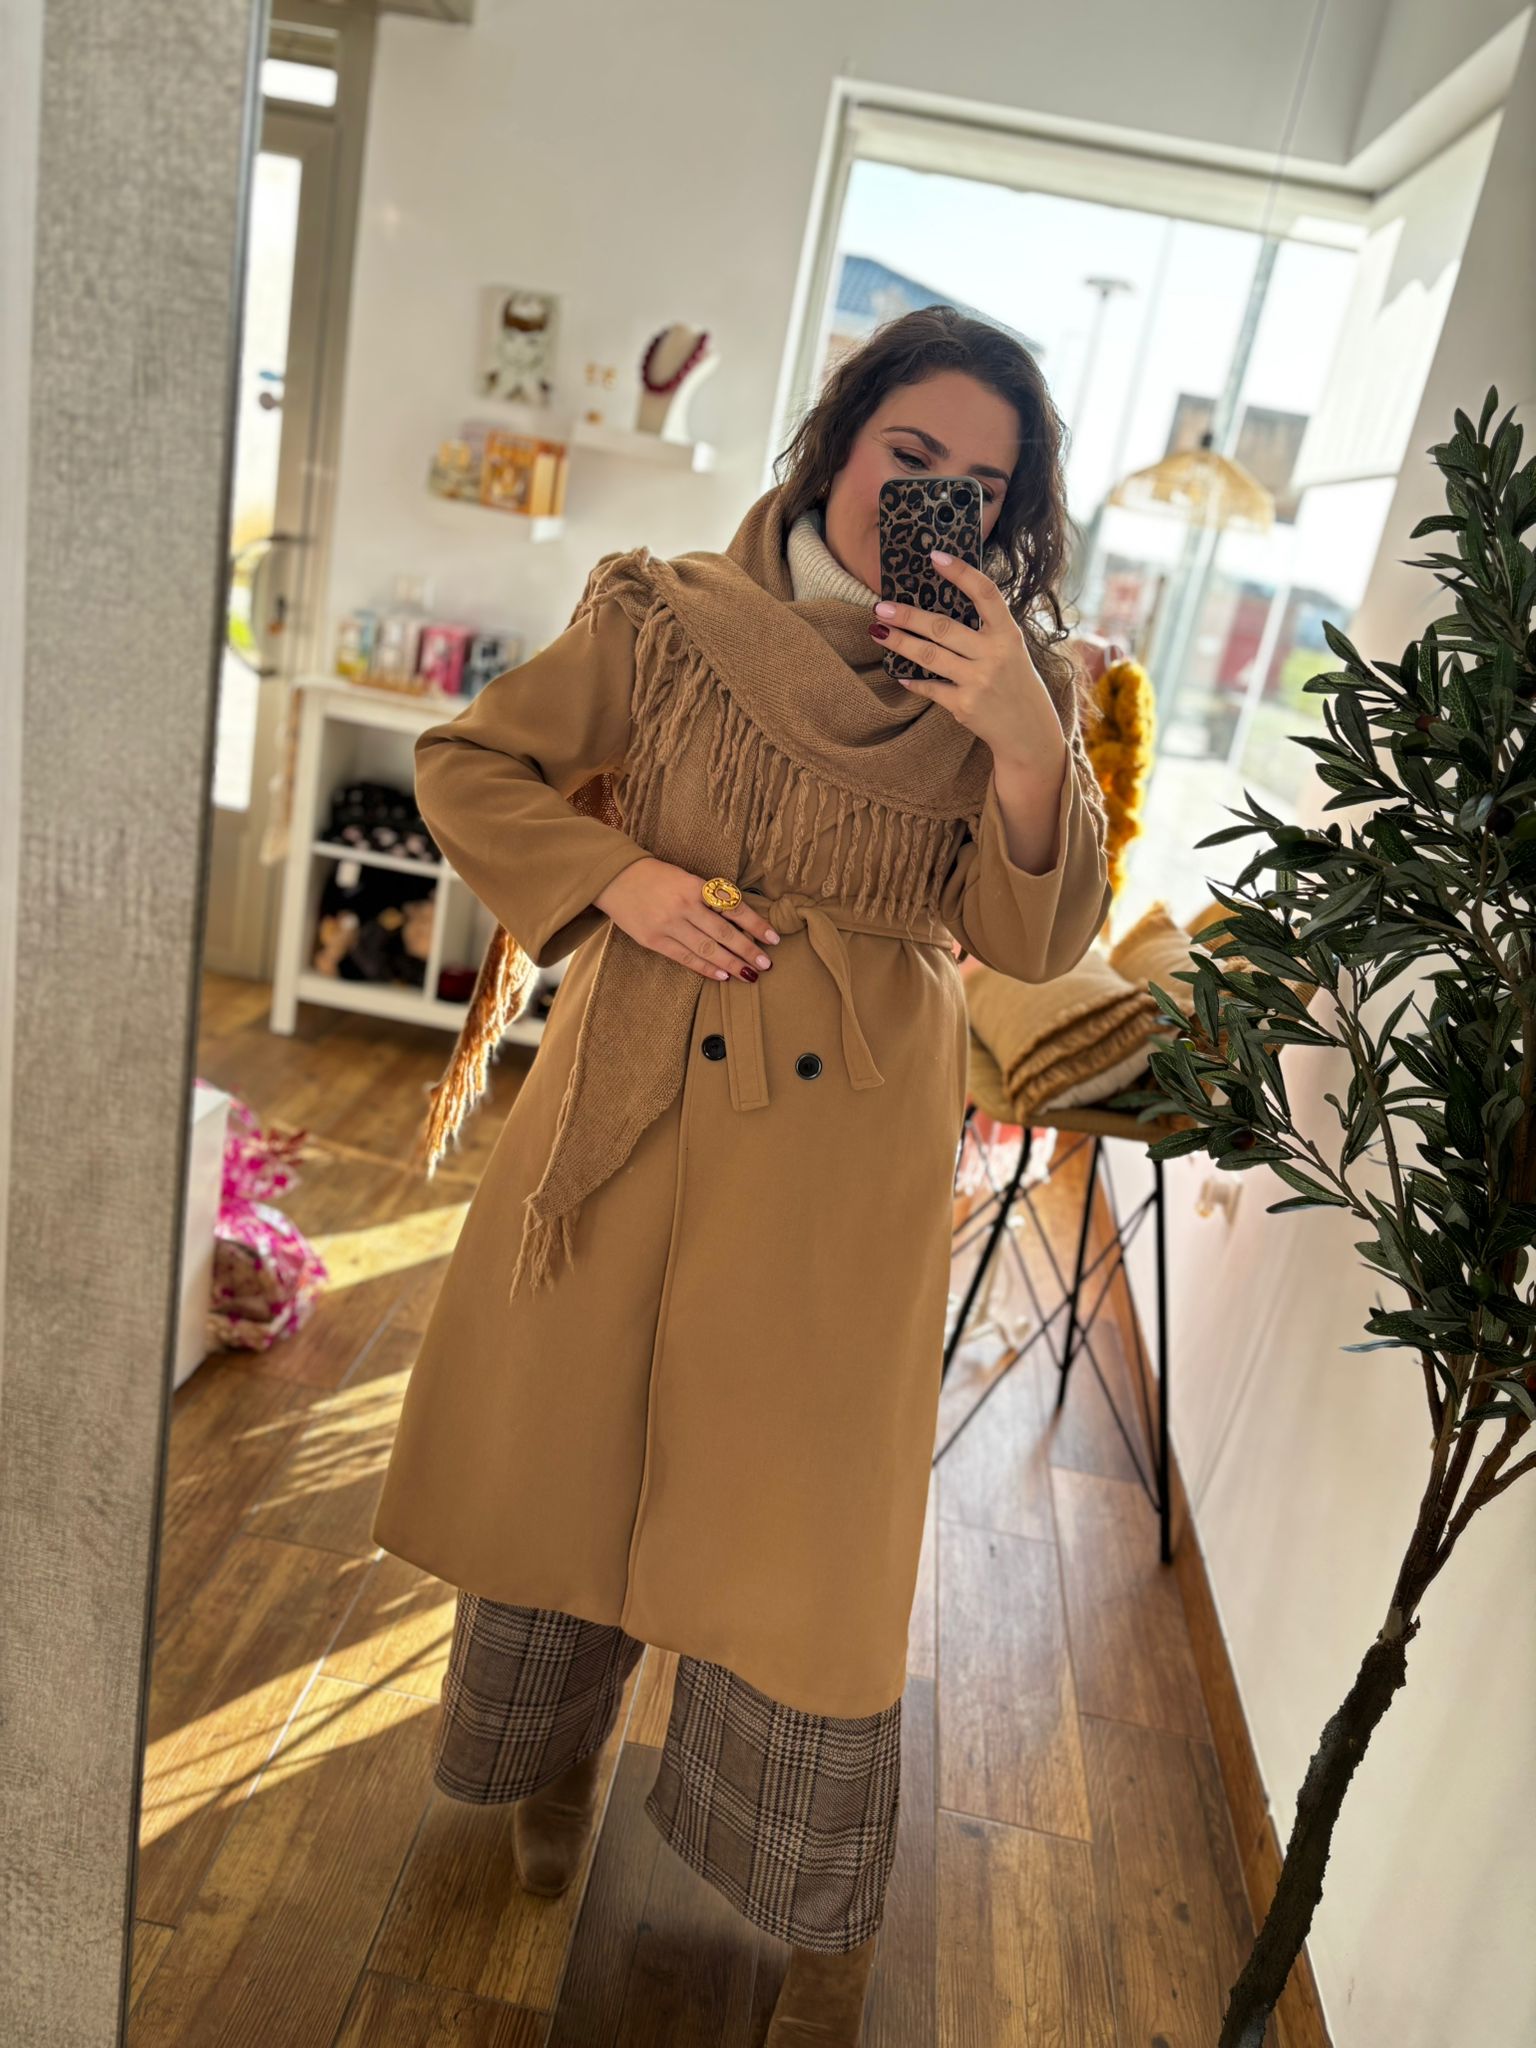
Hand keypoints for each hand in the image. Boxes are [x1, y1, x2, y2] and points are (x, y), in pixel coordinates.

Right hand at [594, 856, 779, 981]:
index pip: (733, 908)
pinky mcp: (654, 940)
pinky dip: (705, 968)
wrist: (616, 878)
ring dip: (730, 964)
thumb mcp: (685, 878)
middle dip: (747, 950)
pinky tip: (721, 975)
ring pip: (707, 949)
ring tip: (749, 974)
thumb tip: (738, 921)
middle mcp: (684, 906)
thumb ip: (707, 897)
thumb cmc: (656, 877)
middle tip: (765, 964)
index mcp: (695, 886)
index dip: (756, 925)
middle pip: (723, 933)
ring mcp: (668, 925)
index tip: (773, 938)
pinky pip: (685, 958)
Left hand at [868, 551, 1061, 767]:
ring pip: (929, 656)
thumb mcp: (1012, 650)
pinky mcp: (964, 705)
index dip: (961, 573)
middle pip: (943, 627)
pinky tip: (899, 674)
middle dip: (908, 616)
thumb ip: (985, 630)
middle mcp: (994, 655)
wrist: (1029, 732)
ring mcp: (978, 681)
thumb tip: (942, 605)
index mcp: (1008, 635)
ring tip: (878, 631)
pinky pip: (930, 687)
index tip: (935, 556)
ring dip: (900, 642)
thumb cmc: (1016, 683)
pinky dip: (913, 680)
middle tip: (880, 606)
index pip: (986, 594)